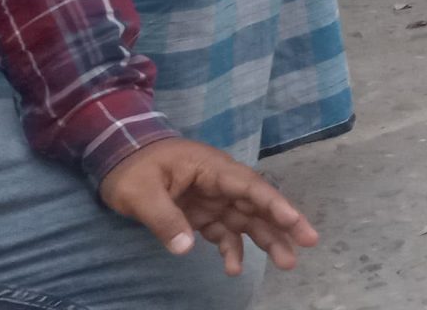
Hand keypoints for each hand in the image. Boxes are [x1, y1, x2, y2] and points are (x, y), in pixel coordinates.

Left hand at [98, 138, 318, 276]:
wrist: (117, 157)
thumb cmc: (133, 168)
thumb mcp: (141, 192)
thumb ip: (164, 218)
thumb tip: (186, 248)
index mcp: (212, 169)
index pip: (249, 187)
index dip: (274, 204)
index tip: (293, 221)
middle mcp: (220, 184)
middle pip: (257, 204)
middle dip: (283, 224)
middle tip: (308, 243)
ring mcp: (212, 199)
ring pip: (247, 220)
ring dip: (267, 240)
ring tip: (287, 263)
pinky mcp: (201, 214)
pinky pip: (224, 232)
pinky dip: (231, 250)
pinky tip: (233, 269)